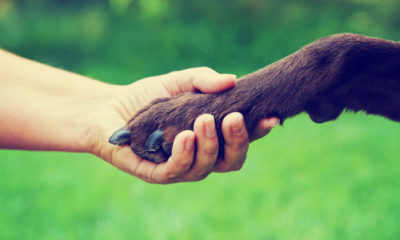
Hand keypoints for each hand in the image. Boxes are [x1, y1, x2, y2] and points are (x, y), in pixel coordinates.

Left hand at [88, 67, 278, 182]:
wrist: (109, 108)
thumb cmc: (148, 96)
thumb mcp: (179, 82)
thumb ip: (204, 80)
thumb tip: (232, 80)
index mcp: (212, 137)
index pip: (241, 139)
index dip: (258, 131)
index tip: (271, 116)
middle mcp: (202, 155)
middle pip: (231, 160)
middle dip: (237, 141)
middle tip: (233, 117)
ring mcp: (181, 166)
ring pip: (207, 167)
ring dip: (210, 145)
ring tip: (205, 120)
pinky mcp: (157, 173)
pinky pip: (177, 170)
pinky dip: (185, 154)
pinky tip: (185, 136)